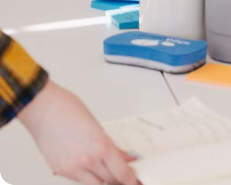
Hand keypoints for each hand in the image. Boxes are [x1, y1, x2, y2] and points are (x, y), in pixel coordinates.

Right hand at [17, 80, 139, 184]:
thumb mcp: (96, 124)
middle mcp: (87, 160)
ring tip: (107, 170)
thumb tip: (124, 156)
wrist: (41, 108)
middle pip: (110, 181)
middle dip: (118, 178)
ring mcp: (72, 168)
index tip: (135, 178)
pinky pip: (79, 180)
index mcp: (101, 145)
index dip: (130, 178)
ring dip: (103, 179)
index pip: (122, 173)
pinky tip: (90, 167)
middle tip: (123, 173)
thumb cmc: (66, 108)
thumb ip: (111, 145)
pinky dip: (87, 177)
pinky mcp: (60, 171)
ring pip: (95, 184)